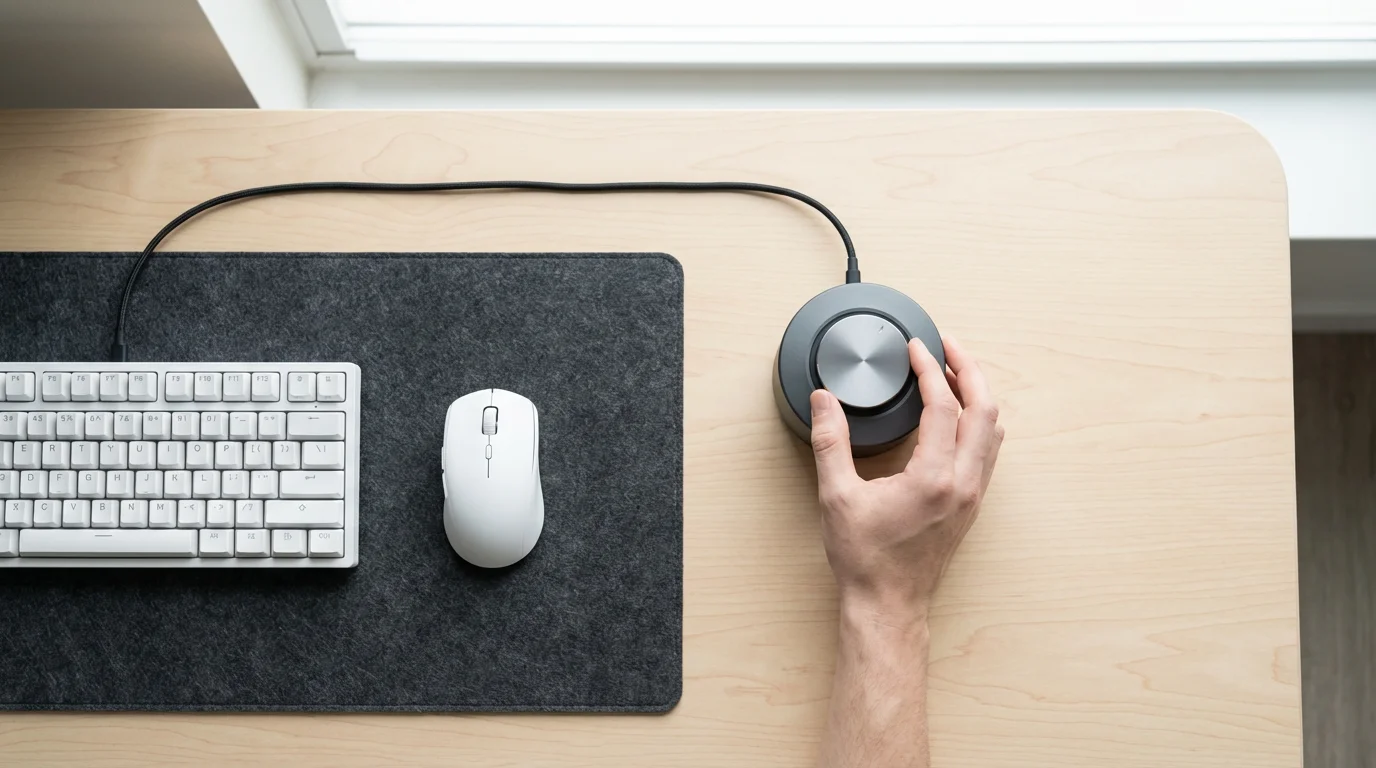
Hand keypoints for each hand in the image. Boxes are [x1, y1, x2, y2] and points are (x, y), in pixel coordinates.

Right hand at [809, 337, 1003, 615]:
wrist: (887, 604)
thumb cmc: (865, 559)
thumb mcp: (837, 496)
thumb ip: (830, 442)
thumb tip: (823, 401)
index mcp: (935, 478)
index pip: (943, 405)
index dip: (930, 368)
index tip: (916, 346)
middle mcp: (963, 484)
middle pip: (985, 409)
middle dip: (968, 369)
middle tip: (947, 344)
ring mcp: (972, 495)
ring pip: (992, 430)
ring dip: (978, 393)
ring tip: (954, 371)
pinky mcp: (970, 504)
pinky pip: (987, 450)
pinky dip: (977, 420)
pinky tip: (958, 413)